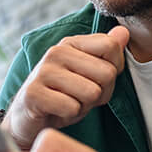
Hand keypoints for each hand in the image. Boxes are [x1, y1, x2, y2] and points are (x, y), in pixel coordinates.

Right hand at [5, 26, 129, 148]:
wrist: (28, 119)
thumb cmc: (63, 96)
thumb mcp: (89, 74)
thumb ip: (107, 53)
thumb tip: (124, 32)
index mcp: (71, 43)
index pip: (111, 46)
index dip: (113, 71)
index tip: (96, 80)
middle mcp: (56, 52)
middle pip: (107, 73)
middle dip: (100, 94)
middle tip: (81, 98)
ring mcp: (43, 71)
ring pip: (92, 93)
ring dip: (84, 106)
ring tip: (68, 104)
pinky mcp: (33, 93)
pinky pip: (72, 108)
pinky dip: (69, 116)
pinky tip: (56, 112)